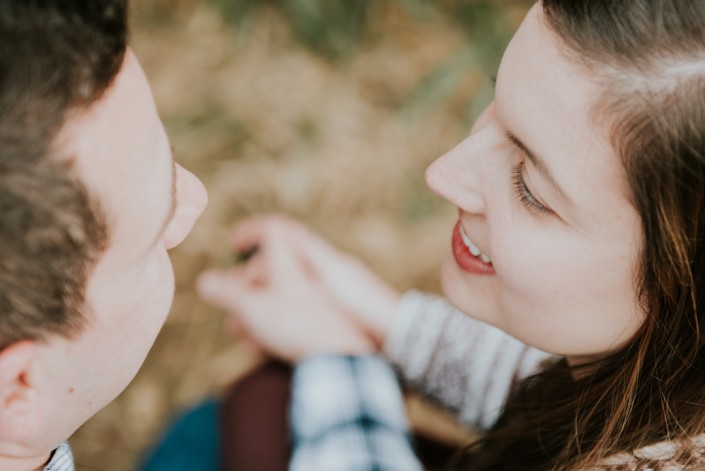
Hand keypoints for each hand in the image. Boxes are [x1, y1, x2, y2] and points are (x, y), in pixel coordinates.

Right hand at [196, 216, 379, 362]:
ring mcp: (319, 296)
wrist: (341, 359)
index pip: (272, 229)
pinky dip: (274, 322)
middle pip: (271, 266)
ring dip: (255, 309)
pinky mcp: (326, 319)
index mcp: (291, 260)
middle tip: (230, 306)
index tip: (233, 245)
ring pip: (280, 292)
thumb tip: (204, 281)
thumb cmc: (297, 326)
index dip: (250, 232)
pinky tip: (262, 345)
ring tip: (241, 332)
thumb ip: (226, 292)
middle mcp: (307, 273)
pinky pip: (294, 312)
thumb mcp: (252, 308)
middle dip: (244, 286)